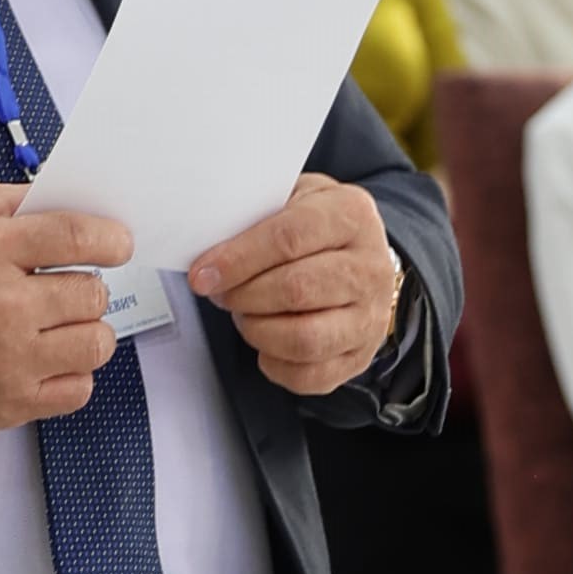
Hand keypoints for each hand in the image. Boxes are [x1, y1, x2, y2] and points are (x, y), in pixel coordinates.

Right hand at [0, 185, 129, 438]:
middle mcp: (6, 306)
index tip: (117, 245)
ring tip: (62, 328)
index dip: (110, 238)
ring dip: (86, 331)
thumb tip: (55, 197)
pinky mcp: (11, 402)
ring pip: (95, 343)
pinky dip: (72, 374)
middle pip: (92, 293)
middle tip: (67, 290)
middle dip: (86, 287)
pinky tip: (49, 360)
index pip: (75, 236)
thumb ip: (3, 203)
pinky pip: (78, 389)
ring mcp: (11, 359)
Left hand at [187, 178, 398, 397]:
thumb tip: (209, 238)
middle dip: (243, 296)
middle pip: (296, 290)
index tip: (203, 273)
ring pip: (303, 339)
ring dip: (257, 330)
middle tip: (221, 292)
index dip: (238, 259)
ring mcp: (369, 317)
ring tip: (245, 314)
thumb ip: (256, 212)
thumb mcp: (293, 197)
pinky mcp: (360, 356)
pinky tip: (265, 340)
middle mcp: (369, 268)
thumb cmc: (317, 228)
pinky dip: (274, 363)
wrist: (360, 257)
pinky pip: (309, 376)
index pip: (289, 238)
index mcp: (351, 216)